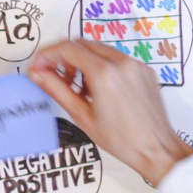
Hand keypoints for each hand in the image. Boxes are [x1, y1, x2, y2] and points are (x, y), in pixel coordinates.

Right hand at [25, 39, 192, 184]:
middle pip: (82, 44)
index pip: (67, 48)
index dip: (47, 54)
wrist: (155, 149)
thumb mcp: (82, 115)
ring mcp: (135, 64)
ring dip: (82, 62)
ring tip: (77, 88)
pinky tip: (98, 90)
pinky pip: (116, 59)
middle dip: (63, 57)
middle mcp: (122, 63)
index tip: (38, 66)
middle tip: (53, 77)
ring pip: (99, 50)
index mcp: (104, 74)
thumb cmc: (121, 140)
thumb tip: (37, 74)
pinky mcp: (144, 70)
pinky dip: (101, 67)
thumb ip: (57, 89)